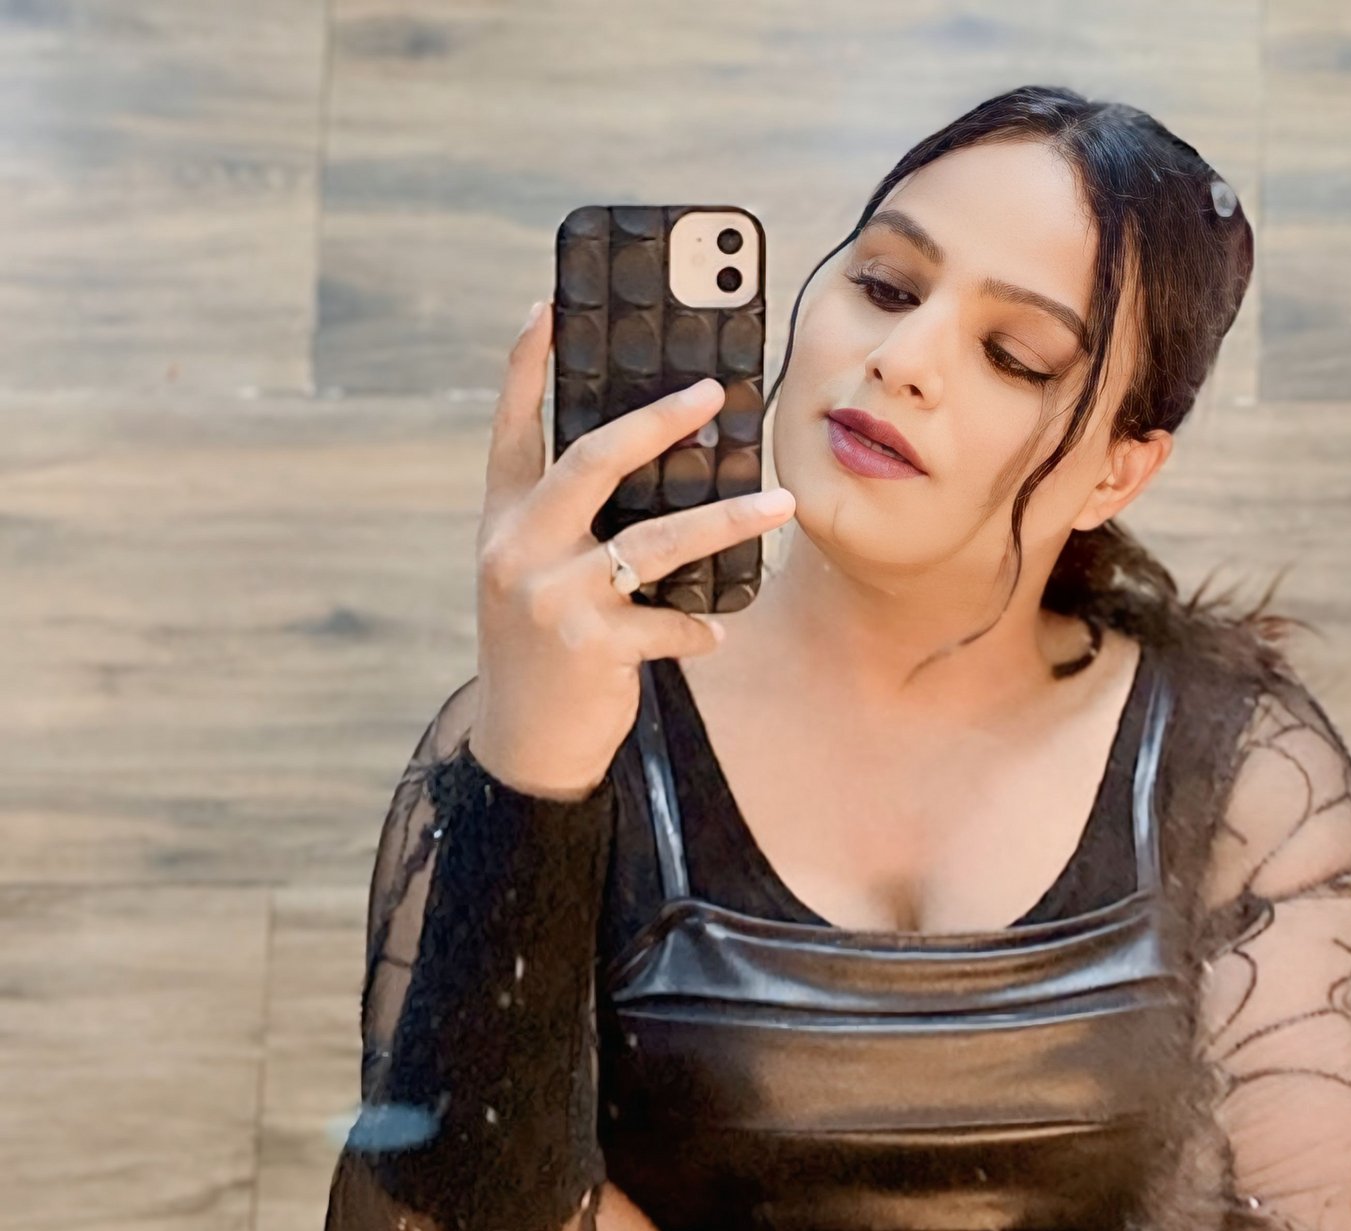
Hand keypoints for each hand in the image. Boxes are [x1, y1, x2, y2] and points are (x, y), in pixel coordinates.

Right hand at [468, 300, 796, 799]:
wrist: (524, 741)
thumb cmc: (543, 647)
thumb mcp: (534, 575)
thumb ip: (570, 524)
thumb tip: (656, 468)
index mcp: (504, 521)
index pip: (511, 428)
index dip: (526, 366)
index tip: (549, 305)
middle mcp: (519, 549)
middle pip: (591, 462)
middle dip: (656, 422)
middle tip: (712, 393)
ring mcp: (553, 599)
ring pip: (653, 540)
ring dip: (725, 519)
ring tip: (780, 503)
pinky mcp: (590, 647)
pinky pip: (667, 623)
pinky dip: (698, 626)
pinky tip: (718, 629)